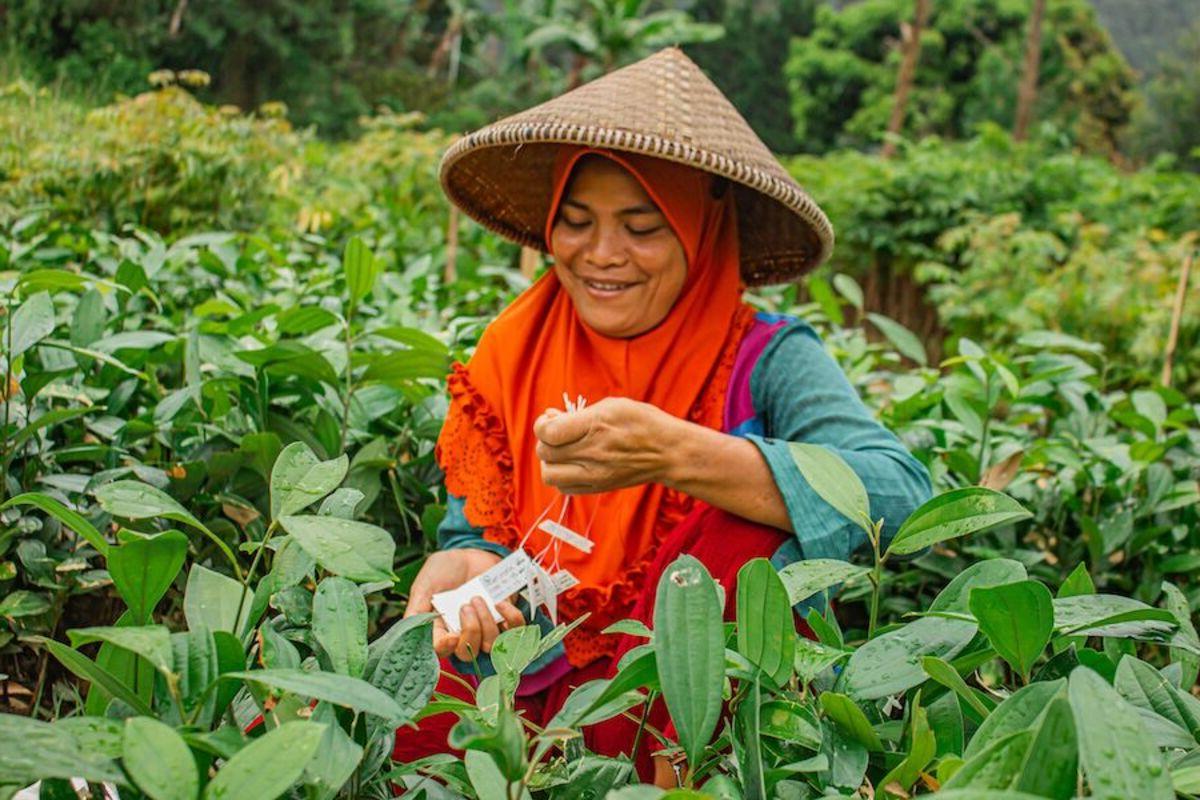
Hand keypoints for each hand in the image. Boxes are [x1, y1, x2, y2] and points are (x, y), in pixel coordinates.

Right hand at [404, 549, 525, 659]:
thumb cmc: (445, 569)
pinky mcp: (506, 617)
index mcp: (440, 630)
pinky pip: (515, 631)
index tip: (451, 637)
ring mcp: (486, 627)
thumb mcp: (425, 585)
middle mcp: (463, 633)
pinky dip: (511, 619)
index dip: (446, 650)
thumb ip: (417, 610)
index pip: (441, 652)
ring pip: (491, 645)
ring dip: (486, 623)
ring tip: (478, 598)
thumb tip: (410, 633)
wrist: (470, 551)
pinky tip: (500, 603)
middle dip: (470, 632)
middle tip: (465, 605)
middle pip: (469, 654)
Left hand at [533, 397, 678, 493]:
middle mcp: (592, 454)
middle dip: (546, 441)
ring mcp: (594, 475)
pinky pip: (563, 488)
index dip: (542, 424)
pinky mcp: (597, 488)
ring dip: (550, 462)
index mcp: (595, 427)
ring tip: (563, 451)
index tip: (551, 419)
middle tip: (559, 434)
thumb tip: (550, 418)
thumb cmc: (641, 423)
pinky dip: (561, 475)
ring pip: (550, 475)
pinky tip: (573, 463)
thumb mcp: (611, 406)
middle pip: (545, 453)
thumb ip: (577, 413)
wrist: (667, 452)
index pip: (548, 432)